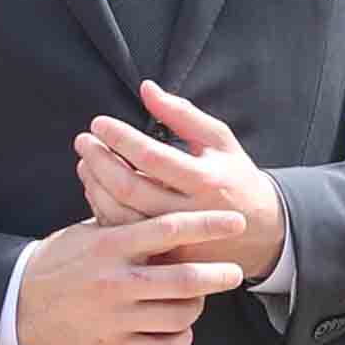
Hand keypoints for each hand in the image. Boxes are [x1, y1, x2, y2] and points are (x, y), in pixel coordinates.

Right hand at [16, 207, 248, 344]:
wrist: (17, 302)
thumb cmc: (60, 260)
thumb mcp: (88, 232)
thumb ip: (126, 223)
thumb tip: (165, 197)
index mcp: (109, 245)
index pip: (168, 229)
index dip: (207, 225)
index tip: (234, 221)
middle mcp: (114, 281)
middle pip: (184, 279)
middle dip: (218, 275)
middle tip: (233, 272)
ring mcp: (114, 318)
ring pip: (179, 316)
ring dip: (197, 307)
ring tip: (198, 299)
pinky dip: (180, 339)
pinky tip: (179, 328)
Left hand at [73, 82, 286, 283]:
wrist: (261, 232)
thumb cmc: (235, 177)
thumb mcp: (219, 140)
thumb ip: (183, 114)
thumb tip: (146, 89)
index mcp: (205, 180)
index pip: (152, 157)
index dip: (120, 138)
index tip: (99, 123)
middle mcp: (190, 212)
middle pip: (130, 188)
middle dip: (100, 160)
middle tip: (83, 140)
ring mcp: (176, 239)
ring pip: (122, 214)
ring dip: (96, 185)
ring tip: (86, 162)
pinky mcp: (166, 255)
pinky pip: (126, 233)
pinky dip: (104, 209)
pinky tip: (96, 188)